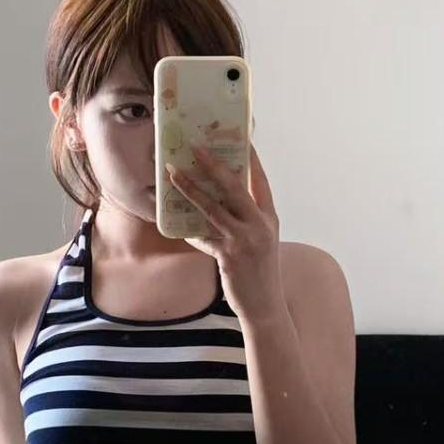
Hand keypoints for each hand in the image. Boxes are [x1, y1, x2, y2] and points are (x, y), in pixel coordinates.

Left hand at [166, 144, 285, 325]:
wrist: (265, 306)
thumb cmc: (259, 272)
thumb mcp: (261, 242)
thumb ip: (247, 221)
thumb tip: (222, 201)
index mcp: (269, 218)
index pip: (260, 181)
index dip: (251, 158)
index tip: (241, 137)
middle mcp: (259, 225)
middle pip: (235, 187)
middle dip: (214, 165)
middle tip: (196, 147)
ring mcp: (244, 240)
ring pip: (213, 207)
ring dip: (191, 188)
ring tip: (174, 174)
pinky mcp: (229, 256)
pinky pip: (203, 237)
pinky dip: (190, 229)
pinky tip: (176, 222)